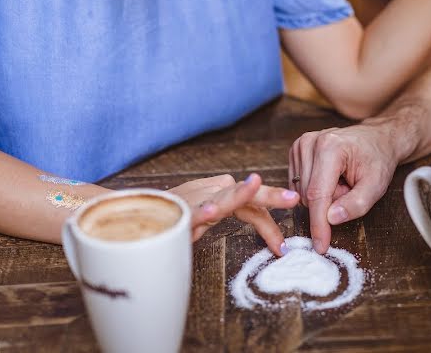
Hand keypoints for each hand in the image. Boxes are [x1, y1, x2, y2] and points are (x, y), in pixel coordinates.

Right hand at [168, 173, 298, 254]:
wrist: (137, 215)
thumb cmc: (174, 216)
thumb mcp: (205, 215)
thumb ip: (228, 210)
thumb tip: (255, 215)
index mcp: (221, 195)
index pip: (252, 204)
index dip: (270, 222)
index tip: (282, 247)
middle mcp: (211, 193)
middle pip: (246, 196)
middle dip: (270, 195)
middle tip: (293, 198)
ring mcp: (195, 201)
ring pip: (222, 197)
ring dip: (239, 192)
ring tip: (255, 183)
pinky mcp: (178, 213)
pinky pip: (191, 213)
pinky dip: (200, 212)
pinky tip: (211, 212)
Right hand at [289, 123, 398, 253]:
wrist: (377, 139)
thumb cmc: (377, 160)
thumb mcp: (376, 186)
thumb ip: (356, 204)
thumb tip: (331, 219)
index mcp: (331, 147)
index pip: (318, 194)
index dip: (318, 224)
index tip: (320, 246)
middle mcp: (311, 142)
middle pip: (308, 195)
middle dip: (329, 203)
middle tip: (349, 189)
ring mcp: (301, 144)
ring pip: (301, 192)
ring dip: (323, 196)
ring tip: (342, 181)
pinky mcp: (296, 149)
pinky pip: (298, 185)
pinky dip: (315, 188)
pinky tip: (330, 178)